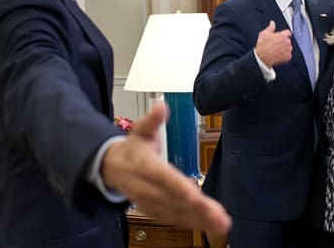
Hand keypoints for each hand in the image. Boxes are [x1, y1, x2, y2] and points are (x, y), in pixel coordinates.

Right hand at [101, 102, 230, 235]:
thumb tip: (160, 107)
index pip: (164, 178)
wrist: (112, 167)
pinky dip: (192, 224)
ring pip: (177, 213)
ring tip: (221, 224)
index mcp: (145, 166)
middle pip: (175, 200)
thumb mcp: (140, 130)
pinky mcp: (155, 210)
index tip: (196, 197)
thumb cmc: (132, 149)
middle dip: (198, 210)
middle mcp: (147, 187)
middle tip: (221, 218)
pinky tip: (210, 226)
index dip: (180, 188)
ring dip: (200, 221)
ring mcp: (150, 202)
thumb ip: (152, 120)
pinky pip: (175, 219)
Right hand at [254, 21, 291, 67]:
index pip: (288, 32)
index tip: (281, 36)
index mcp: (282, 35)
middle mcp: (287, 42)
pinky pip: (288, 55)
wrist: (262, 58)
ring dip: (285, 48)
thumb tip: (272, 23)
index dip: (284, 34)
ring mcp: (288, 50)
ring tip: (277, 50)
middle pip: (288, 40)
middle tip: (276, 44)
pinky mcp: (288, 57)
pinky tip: (278, 55)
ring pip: (289, 47)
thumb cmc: (263, 46)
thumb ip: (270, 27)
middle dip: (283, 42)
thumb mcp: (264, 34)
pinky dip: (285, 55)